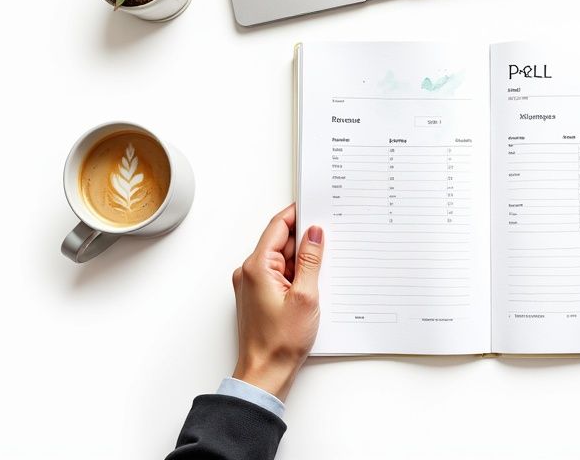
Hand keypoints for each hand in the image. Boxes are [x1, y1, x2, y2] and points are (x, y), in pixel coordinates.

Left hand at [231, 204, 323, 400]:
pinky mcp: (259, 297)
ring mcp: (253, 285)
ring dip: (302, 260)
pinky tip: (313, 284)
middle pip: (280, 242)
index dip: (298, 214)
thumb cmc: (281, 341)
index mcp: (257, 267)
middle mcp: (250, 272)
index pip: (278, 227)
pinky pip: (279, 275)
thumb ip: (311, 260)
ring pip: (282, 259)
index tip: (316, 207)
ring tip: (323, 270)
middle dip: (305, 239)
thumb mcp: (306, 295)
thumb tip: (315, 233)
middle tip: (329, 239)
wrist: (265, 373)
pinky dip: (296, 274)